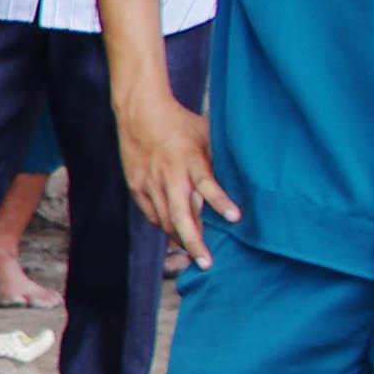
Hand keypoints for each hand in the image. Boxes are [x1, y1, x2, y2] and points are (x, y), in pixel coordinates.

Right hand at [116, 83, 238, 269]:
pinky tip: (173, 233)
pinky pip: (151, 213)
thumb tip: (237, 181)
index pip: (207, 183)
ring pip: (165, 220)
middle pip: (181, 214)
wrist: (139, 112)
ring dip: (180, 238)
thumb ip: (216, 161)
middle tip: (206, 262)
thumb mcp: (205, 136)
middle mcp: (169, 174)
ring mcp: (150, 182)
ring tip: (194, 253)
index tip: (235, 218)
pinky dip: (163, 225)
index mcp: (190, 159)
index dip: (221, 201)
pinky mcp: (136, 186)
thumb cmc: (179, 123)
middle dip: (194, 241)